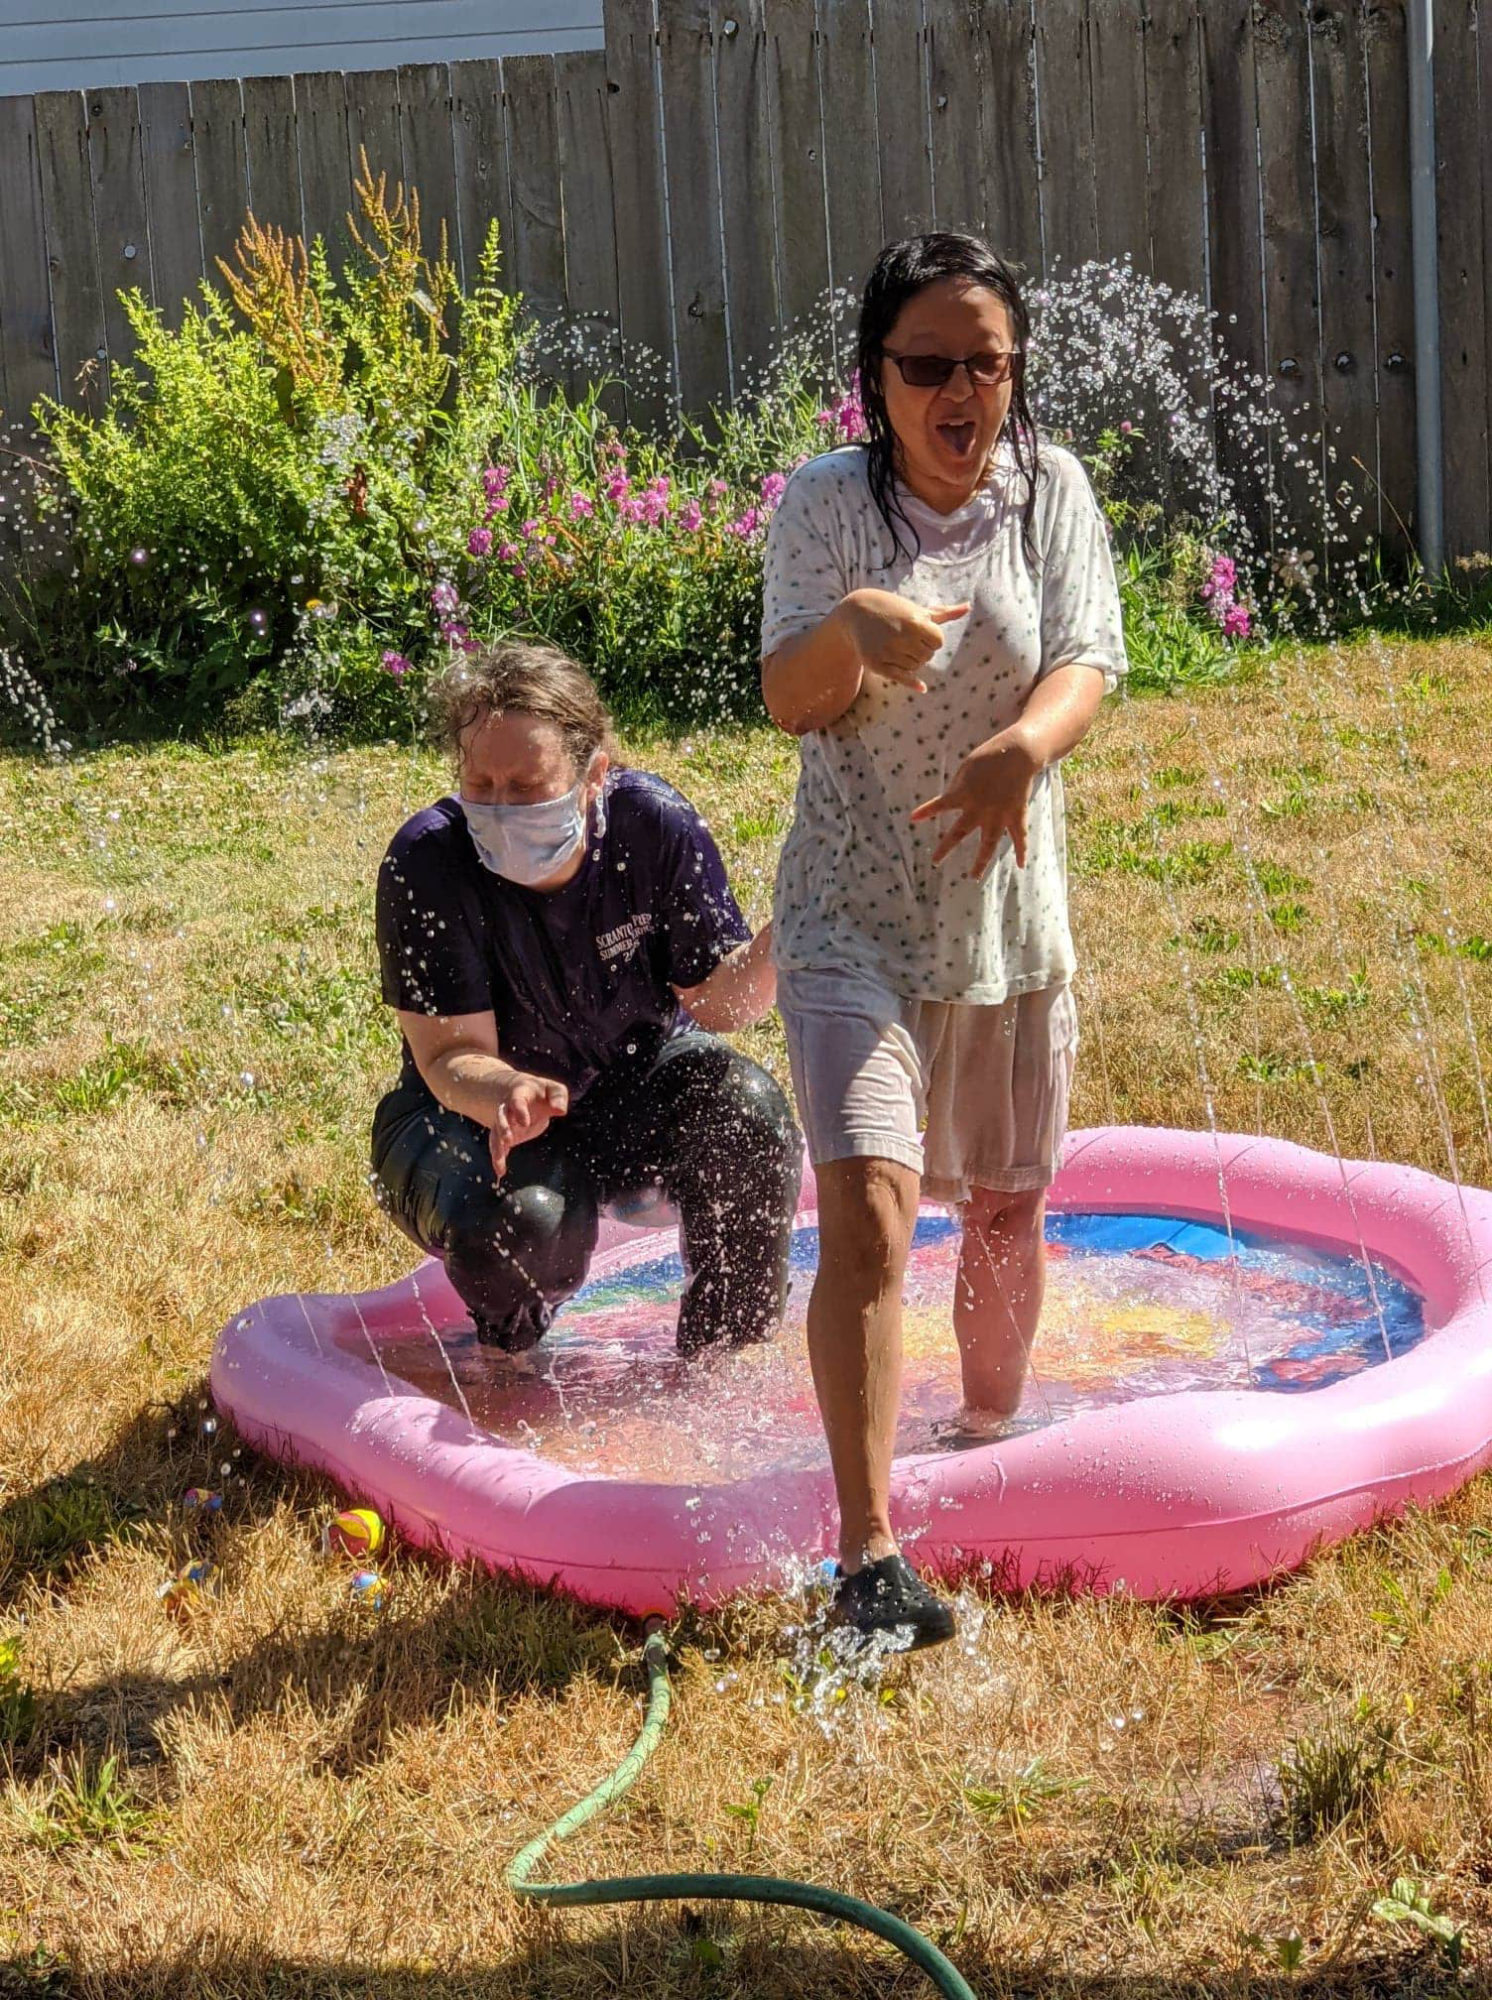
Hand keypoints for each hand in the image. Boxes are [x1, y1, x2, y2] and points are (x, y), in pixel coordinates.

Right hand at [489, 1072, 567, 1177]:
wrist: (520, 1094)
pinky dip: (498, 1158)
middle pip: (501, 1117)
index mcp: (519, 1095)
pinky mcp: (504, 1135)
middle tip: (507, 1140)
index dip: (520, 1111)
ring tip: (499, 1160)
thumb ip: (558, 1097)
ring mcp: (504, 1122)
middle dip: (503, 1128)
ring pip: (496, 1134)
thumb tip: (561, 1110)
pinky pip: (498, 1146)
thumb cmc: (540, 1093)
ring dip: (497, 1147)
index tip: (525, 1122)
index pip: (517, 1102)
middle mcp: (508, 1109)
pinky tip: (500, 1171)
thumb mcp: (552, 1089)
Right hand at [838, 589, 969, 693]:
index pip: (938, 642)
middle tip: (907, 639)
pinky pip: (901, 678)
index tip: (920, 632)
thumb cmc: (893, 610)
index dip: (931, 639)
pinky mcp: (876, 663)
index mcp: (915, 622)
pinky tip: (922, 687)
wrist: (857, 612)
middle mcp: (901, 636)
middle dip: (921, 650)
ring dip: (912, 661)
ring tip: (898, 647)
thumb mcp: (918, 610)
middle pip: (927, 656)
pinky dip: (913, 683)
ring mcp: (887, 651)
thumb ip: (944, 613)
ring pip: (914, 667)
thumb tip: (968, 607)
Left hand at [910, 730, 1040, 879]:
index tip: (913, 819)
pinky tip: (1021, 865)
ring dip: (981, 862)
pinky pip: (1019, 836)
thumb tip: (953, 800)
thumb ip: (958, 787)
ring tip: (973, 877)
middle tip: (935, 862)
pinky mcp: (1016, 815)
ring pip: (989, 844)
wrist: (1018, 753)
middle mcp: (979, 809)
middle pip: (960, 833)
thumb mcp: (966, 768)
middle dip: (945, 848)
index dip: (926, 812)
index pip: (941, 805)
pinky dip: (1022, 850)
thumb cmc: (989, 756)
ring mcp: (999, 815)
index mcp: (964, 794)